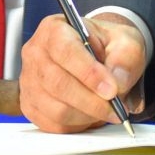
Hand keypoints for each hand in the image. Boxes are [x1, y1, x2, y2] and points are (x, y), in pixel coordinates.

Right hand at [18, 12, 146, 132]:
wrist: (99, 56)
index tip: (112, 90)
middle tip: (116, 108)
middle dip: (92, 102)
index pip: (65, 50)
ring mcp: (29, 80)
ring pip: (56, 109)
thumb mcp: (126, 43)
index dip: (89, 73)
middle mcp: (36, 53)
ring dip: (86, 116)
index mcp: (55, 29)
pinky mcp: (30, 104)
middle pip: (58, 84)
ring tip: (106, 111)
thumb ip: (125, 59)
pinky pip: (52, 124)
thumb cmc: (108, 46)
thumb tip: (117, 82)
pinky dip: (76, 125)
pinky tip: (90, 115)